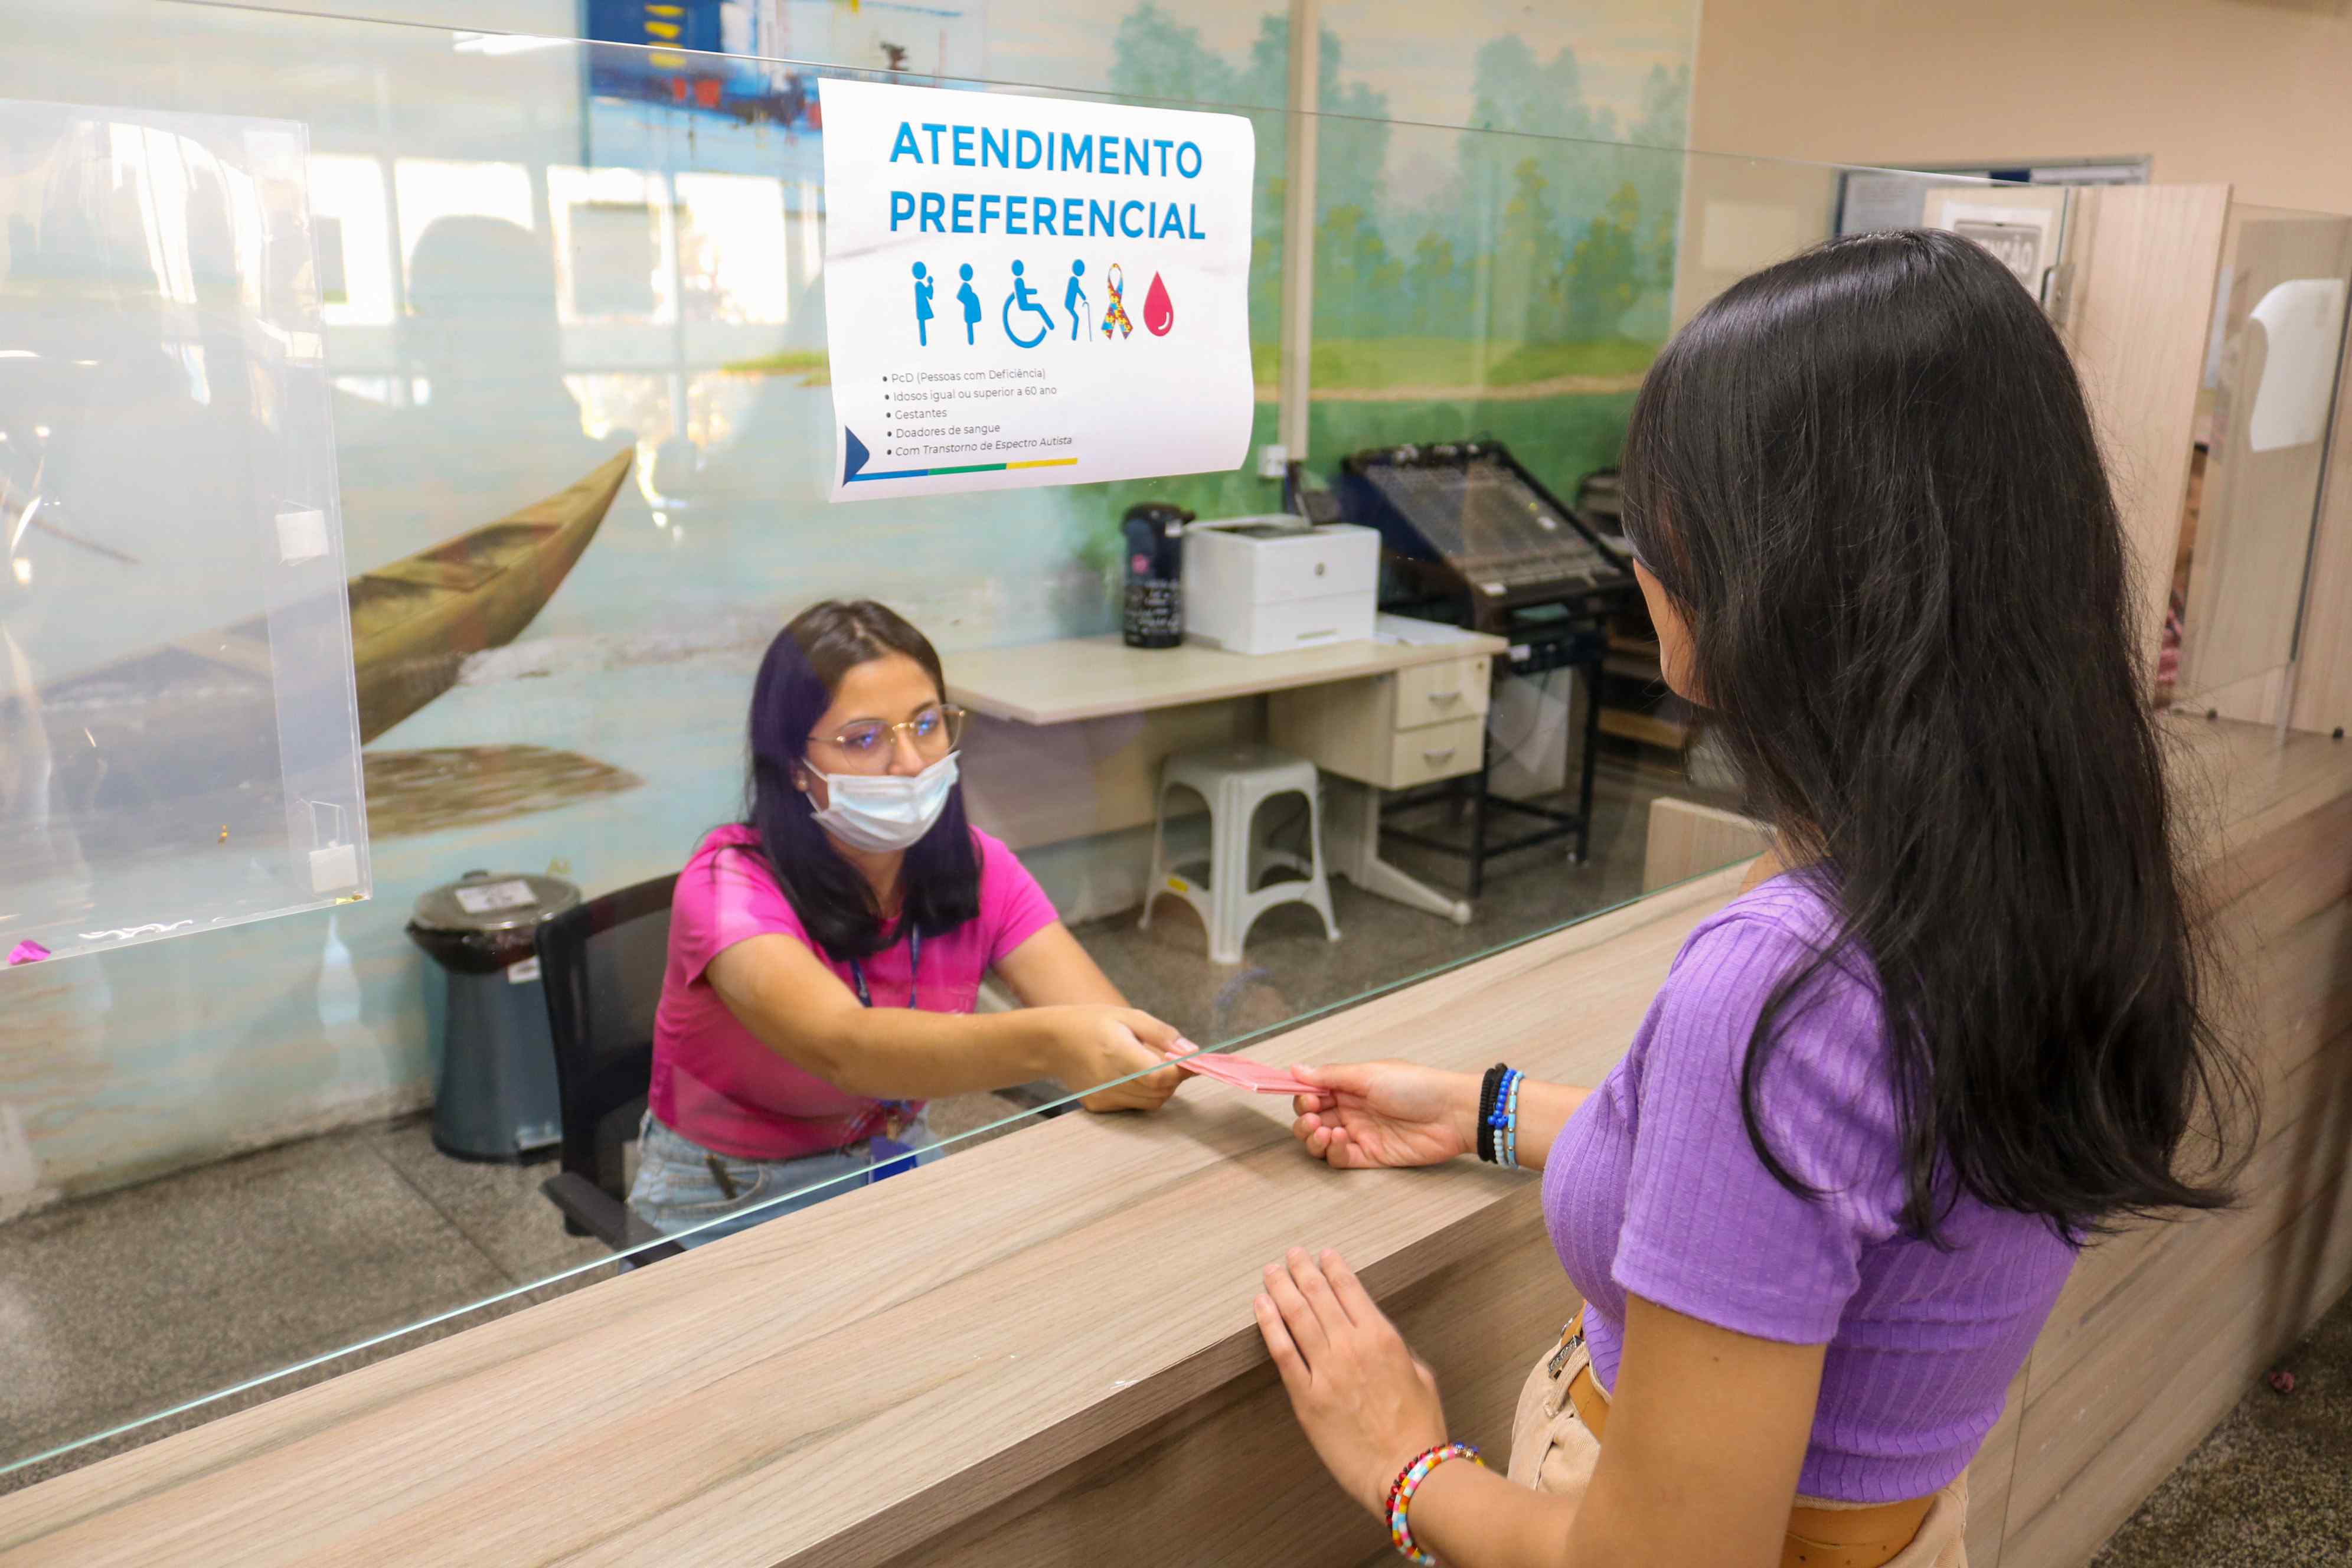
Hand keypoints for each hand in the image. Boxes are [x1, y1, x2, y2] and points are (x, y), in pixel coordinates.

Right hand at [1040, 1006, 1193, 1112]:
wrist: (1054, 1043)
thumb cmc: (1093, 1023)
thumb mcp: (1129, 1016)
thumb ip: (1162, 1034)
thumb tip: (1192, 1052)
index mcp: (1117, 1053)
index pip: (1159, 1076)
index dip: (1181, 1071)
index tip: (1192, 1061)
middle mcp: (1110, 1080)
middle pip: (1160, 1092)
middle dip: (1173, 1077)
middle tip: (1167, 1058)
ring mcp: (1104, 1097)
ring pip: (1152, 1102)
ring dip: (1160, 1087)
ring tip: (1146, 1064)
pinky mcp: (1100, 1107)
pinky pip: (1135, 1106)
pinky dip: (1142, 1093)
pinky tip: (1129, 1075)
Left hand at [1255, 1247, 1448, 1514]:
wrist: (1407, 1473)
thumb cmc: (1420, 1429)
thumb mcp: (1421, 1377)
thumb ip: (1397, 1351)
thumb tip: (1377, 1337)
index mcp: (1383, 1337)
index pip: (1351, 1289)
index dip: (1333, 1267)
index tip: (1322, 1254)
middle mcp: (1352, 1346)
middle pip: (1318, 1295)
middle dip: (1301, 1270)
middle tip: (1291, 1254)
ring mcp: (1326, 1371)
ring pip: (1297, 1316)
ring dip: (1281, 1288)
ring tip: (1271, 1271)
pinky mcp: (1306, 1398)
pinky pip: (1283, 1353)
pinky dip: (1269, 1324)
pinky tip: (1260, 1305)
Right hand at [1288, 1061, 1478, 1168]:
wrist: (1452, 1113)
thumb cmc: (1416, 1086)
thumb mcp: (1369, 1074)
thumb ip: (1331, 1075)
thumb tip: (1296, 1068)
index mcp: (1350, 1086)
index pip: (1313, 1092)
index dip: (1303, 1097)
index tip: (1305, 1098)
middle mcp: (1352, 1109)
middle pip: (1312, 1119)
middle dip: (1305, 1120)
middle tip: (1313, 1118)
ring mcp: (1361, 1133)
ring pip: (1322, 1141)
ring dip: (1314, 1138)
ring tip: (1324, 1132)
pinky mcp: (1371, 1156)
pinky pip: (1340, 1159)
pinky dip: (1333, 1152)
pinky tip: (1341, 1141)